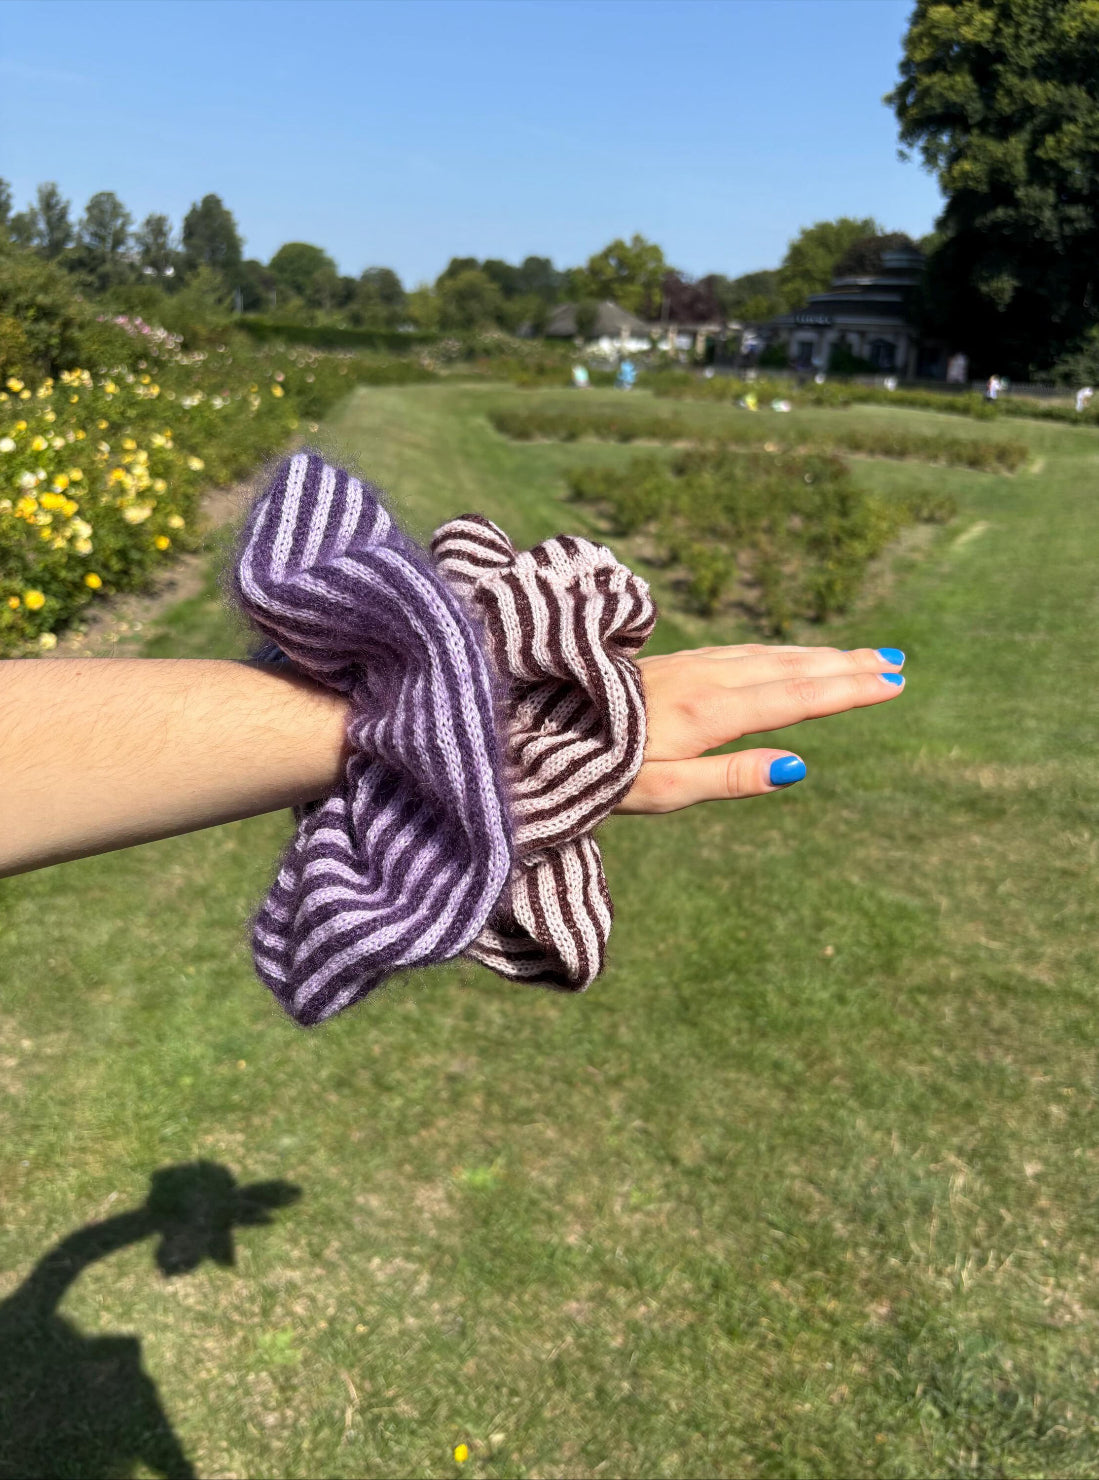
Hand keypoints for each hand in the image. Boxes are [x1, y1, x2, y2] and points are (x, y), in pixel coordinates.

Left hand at [617, 644, 905, 813]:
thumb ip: (731, 778)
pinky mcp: (678, 663)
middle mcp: (706, 679)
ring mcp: (691, 665)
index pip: (794, 697)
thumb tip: (797, 767)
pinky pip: (746, 651)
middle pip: (791, 669)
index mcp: (708, 713)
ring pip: (770, 655)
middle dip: (847, 666)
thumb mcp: (664, 791)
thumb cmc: (601, 772)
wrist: (541, 728)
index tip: (893, 683)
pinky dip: (782, 651)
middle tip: (897, 665)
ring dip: (819, 655)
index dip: (846, 690)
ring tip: (863, 656)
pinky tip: (793, 655)